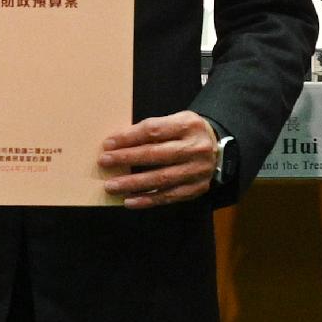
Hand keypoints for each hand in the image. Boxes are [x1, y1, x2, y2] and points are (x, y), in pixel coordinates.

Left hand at [98, 111, 223, 207]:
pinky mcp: (197, 188)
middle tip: (105, 162)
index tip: (108, 144)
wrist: (217, 147)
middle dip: (127, 159)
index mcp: (188, 125)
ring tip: (112, 185)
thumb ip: (152, 129)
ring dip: (133, 184)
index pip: (154, 130)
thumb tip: (118, 142)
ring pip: (161, 179)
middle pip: (156, 155)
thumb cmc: (187, 133)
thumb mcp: (175, 121)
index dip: (129, 137)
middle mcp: (196, 148)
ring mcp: (197, 171)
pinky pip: (169, 196)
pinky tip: (129, 201)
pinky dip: (147, 200)